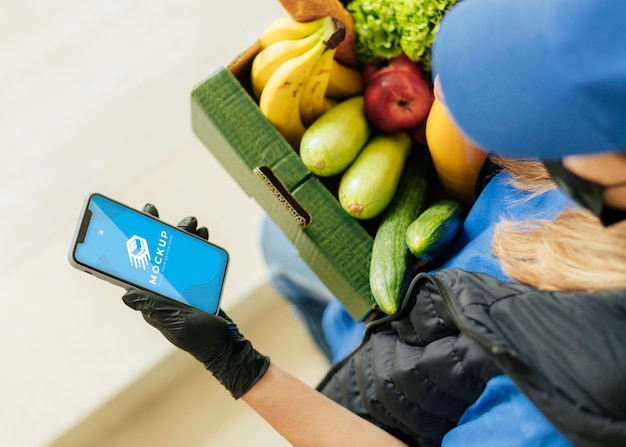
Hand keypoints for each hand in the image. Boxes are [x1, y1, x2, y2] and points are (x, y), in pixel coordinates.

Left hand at [122, 204, 269, 398]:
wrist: (227, 346)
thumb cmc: (199, 339)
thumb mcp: (176, 322)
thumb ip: (155, 307)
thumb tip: (126, 294)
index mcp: (152, 298)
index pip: (135, 268)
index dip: (128, 245)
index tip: (125, 224)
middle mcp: (163, 289)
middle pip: (155, 254)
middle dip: (155, 232)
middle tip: (152, 211)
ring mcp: (180, 286)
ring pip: (176, 253)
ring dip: (181, 235)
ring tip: (191, 223)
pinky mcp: (197, 284)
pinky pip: (195, 260)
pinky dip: (199, 246)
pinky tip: (203, 234)